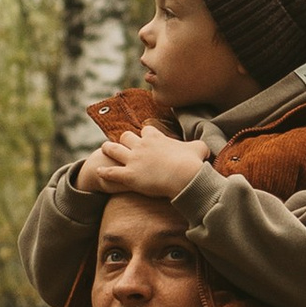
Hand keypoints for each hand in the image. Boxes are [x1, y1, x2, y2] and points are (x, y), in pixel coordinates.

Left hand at [84, 124, 206, 208]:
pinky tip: (98, 170)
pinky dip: (104, 171)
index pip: (146, 130)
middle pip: (126, 136)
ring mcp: (133, 160)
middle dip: (125, 139)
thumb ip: (199, 146)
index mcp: (156, 138)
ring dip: (108, 149)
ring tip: (104, 148)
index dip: (146, 134)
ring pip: (113, 149)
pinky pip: (111, 172)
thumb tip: (206, 149)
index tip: (145, 137)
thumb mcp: (199, 148)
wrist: (184, 176)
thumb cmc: (192, 163)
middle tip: (123, 144)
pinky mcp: (128, 175)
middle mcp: (141, 145)